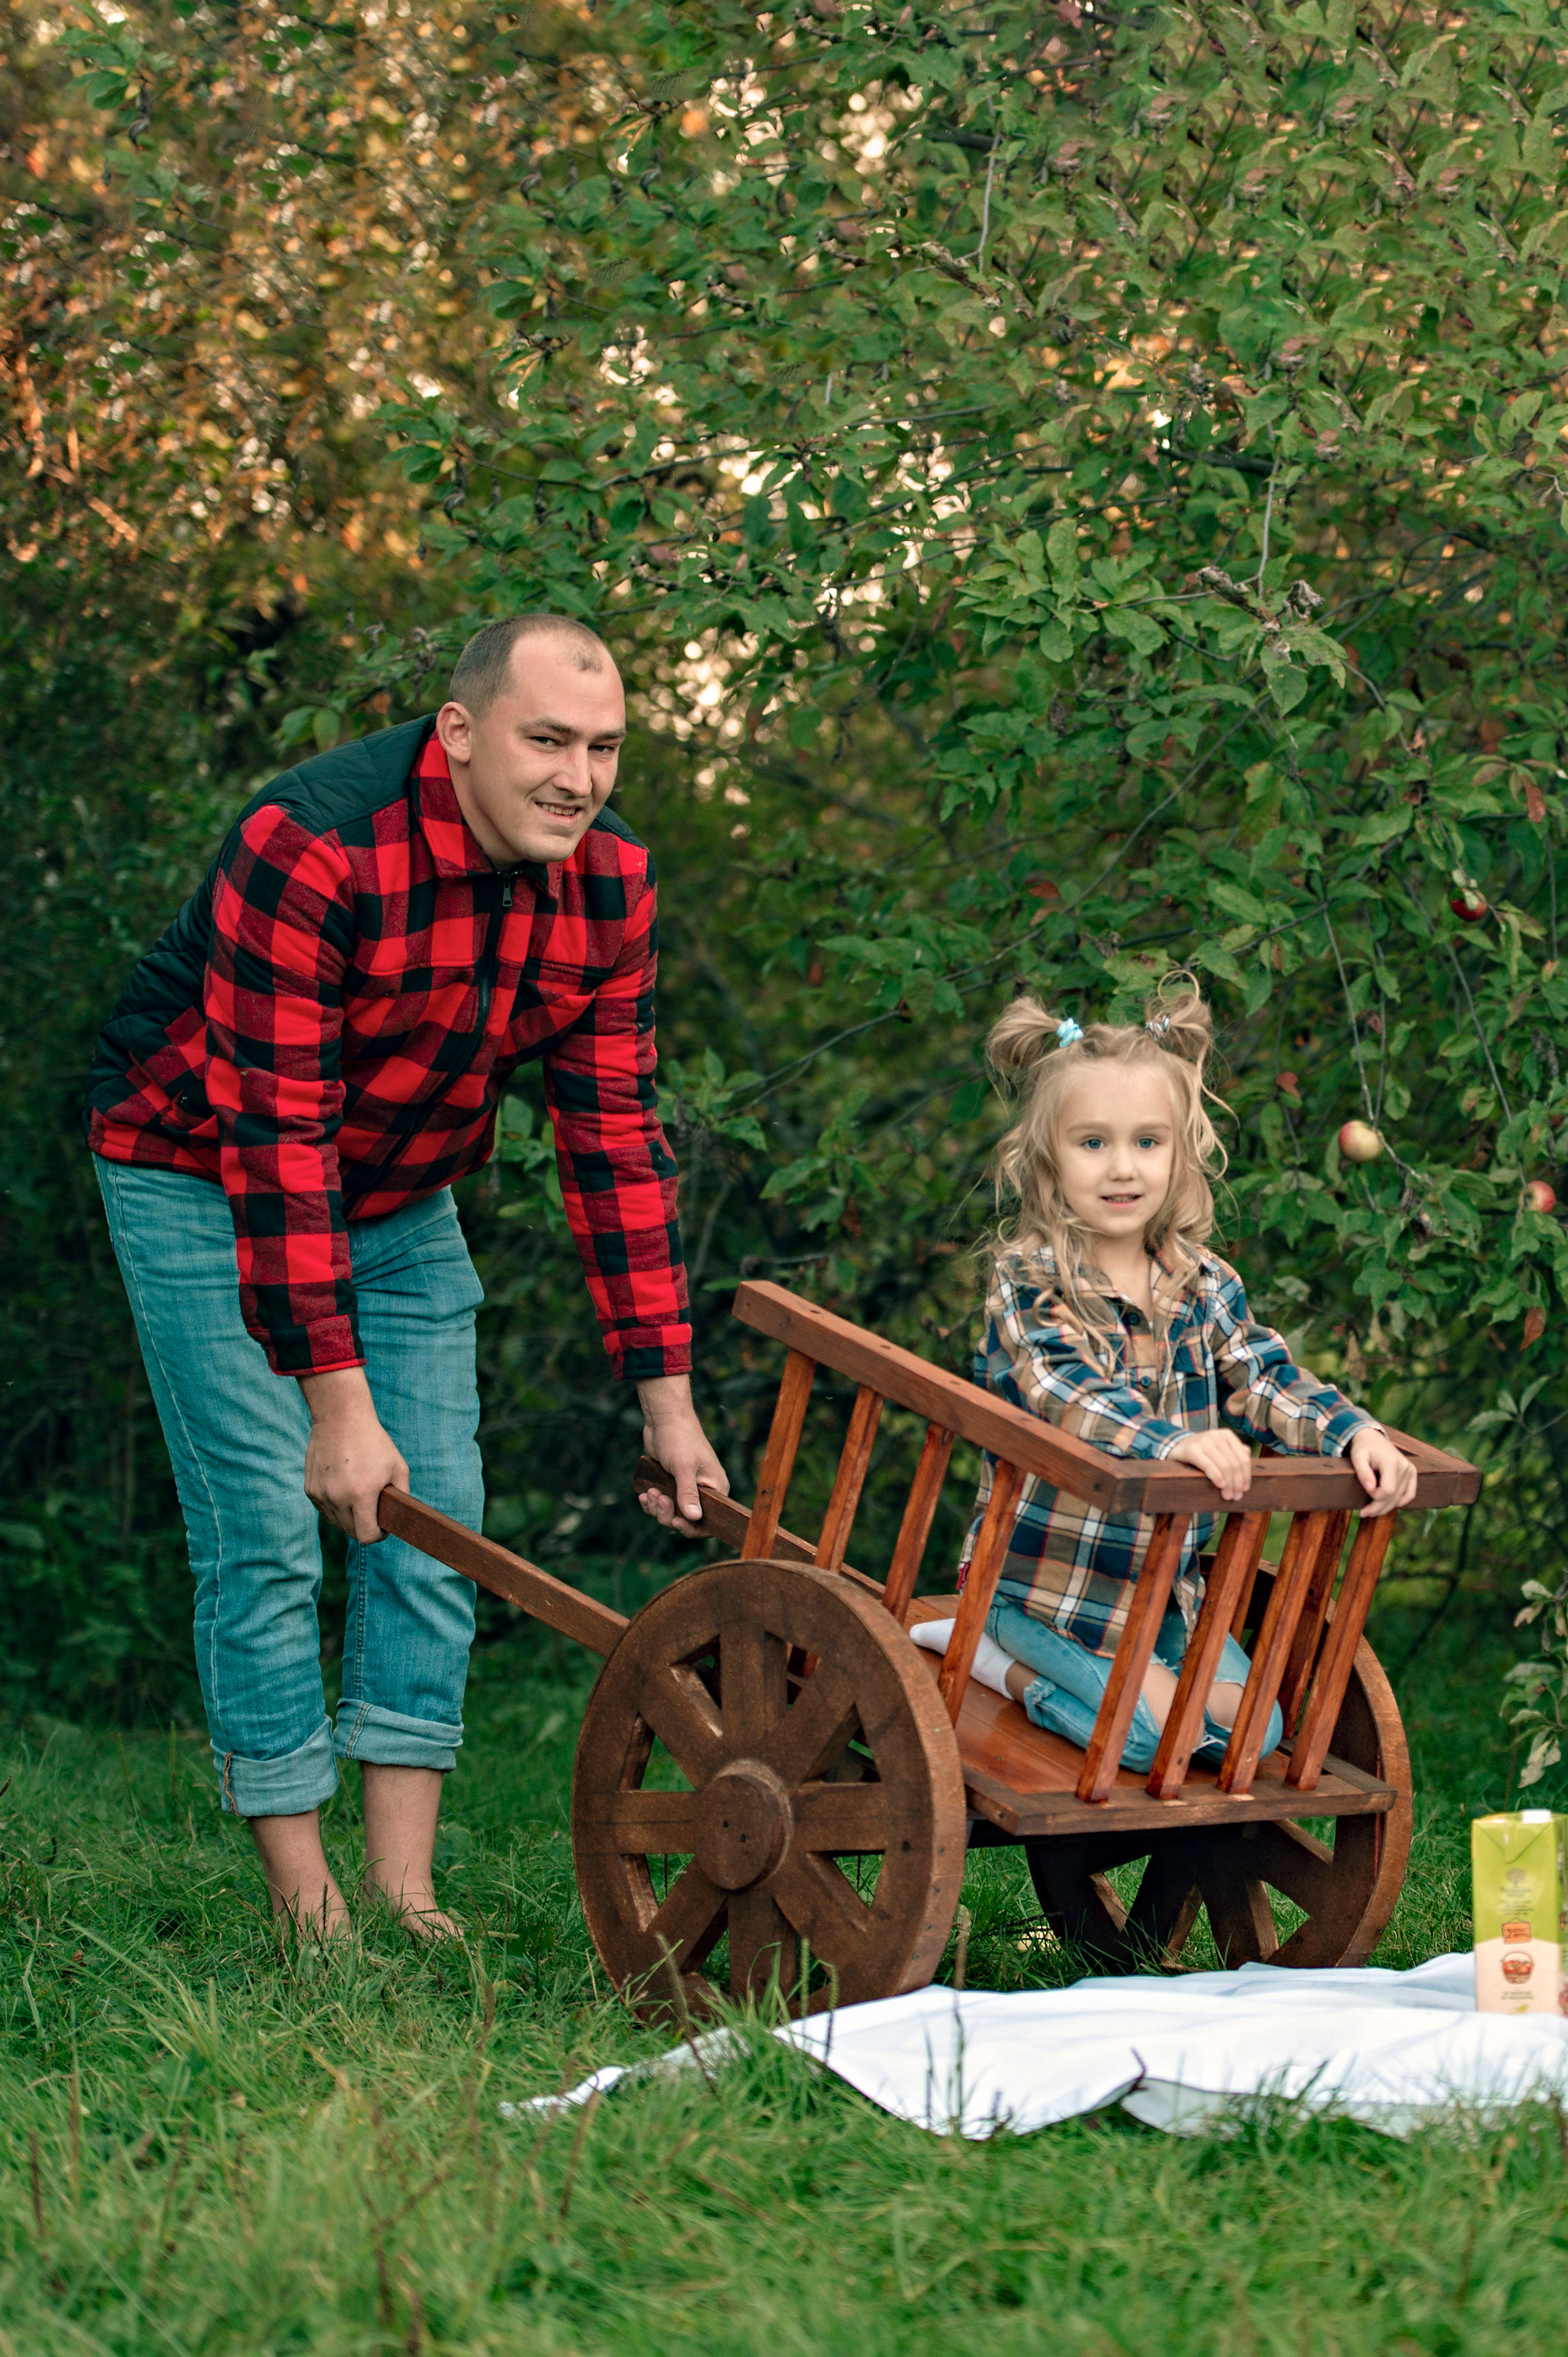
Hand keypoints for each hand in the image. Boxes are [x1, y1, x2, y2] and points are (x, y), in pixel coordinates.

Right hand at [299, 1367, 409, 1544]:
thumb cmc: (374, 1442)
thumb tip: (397, 1518)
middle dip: (364, 1527)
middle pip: (350, 1532)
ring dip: (348, 1517)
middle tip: (373, 1512)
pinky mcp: (310, 1489)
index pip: (366, 1536)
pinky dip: (335, 1506)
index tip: (383, 1526)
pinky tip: (343, 1488)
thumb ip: (401, 1496)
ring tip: (358, 1496)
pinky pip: (324, 1509)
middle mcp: (337, 1497)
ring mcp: (321, 1494)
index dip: (378, 1535)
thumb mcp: (398, 1467)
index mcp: (361, 1494)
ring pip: (336, 1522)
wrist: (341, 1417)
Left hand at [636, 1374, 728, 1536]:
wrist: (664, 1419)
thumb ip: (688, 1494)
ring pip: (671, 1513)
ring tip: (651, 1493)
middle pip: (686, 1520)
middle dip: (668, 1514)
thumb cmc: (680, 1438)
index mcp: (715, 1489)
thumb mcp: (684, 1467)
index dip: (691, 1527)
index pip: (708, 1521)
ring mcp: (685, 1489)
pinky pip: (661, 1504)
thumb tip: (694, 1518)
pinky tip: (644, 1495)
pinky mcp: (670, 1484)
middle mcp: (703, 1492)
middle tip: (659, 1498)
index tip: (675, 1521)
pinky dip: (652, 1503)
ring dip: (658, 1508)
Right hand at [1167, 1428, 1254, 1502]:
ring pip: (1224, 1466)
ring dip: (1228, 1484)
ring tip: (1227, 1496)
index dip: (1246, 1476)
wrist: (1176, 1447)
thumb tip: (1249, 1460)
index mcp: (1227, 1435)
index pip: (1243, 1458)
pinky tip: (1220, 1486)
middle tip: (1235, 1496)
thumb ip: (1234, 1452)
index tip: (1244, 1489)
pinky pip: (1208, 1465)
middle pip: (1234, 1464)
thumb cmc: (1202, 1452)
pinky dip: (1216, 1477)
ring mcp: (1204, 1441)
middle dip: (1236, 1483)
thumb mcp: (1220, 1449)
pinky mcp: (1192, 1450)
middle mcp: (1216, 1435)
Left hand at [1347, 1426, 1416, 1518]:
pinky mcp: (1412, 1472)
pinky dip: (1400, 1501)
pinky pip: (1410, 1493)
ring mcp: (1410, 1470)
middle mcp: (1405, 1466)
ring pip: (1401, 1498)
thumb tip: (1370, 1488)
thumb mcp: (1357, 1457)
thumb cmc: (1363, 1448)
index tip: (1364, 1491)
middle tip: (1363, 1513)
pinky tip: (1388, 1505)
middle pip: (1394, 1497)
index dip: (1375, 1496)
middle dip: (1378, 1507)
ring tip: (1372, 1511)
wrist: (1372, 1438)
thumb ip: (1363, 1472)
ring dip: (1386, 1507)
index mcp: (1392, 1462)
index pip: (1388, 1490)